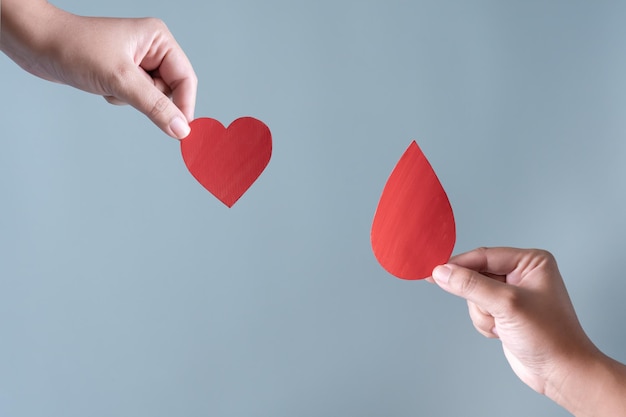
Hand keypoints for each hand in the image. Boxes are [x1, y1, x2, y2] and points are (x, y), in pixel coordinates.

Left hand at [1, 0, 196, 138]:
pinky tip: (103, 87)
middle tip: (128, 95)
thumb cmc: (73, 48)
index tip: (181, 131)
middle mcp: (151, 48)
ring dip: (133, 100)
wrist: (35, 43)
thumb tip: (180, 129)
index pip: (186, 79)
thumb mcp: (119, 80)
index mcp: (158, 39)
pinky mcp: (122, 72)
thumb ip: (154, 106)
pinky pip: (136, 96)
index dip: (185, 106)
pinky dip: (121, 98)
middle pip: (171, 89)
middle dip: (150, 99)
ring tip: (110, 85)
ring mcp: (137, 61)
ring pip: (152, 96)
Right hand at [432, 247, 625, 416]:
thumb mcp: (506, 304)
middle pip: (476, 275)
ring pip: (474, 295)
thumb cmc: (549, 335)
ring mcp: (512, 294)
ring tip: (503, 325)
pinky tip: (502, 332)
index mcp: (530, 261)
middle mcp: (521, 274)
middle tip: (488, 311)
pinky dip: (485, 323)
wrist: (560, 372)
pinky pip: (478, 310)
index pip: (484, 255)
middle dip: (478, 298)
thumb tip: (441, 272)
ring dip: (482, 314)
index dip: (458, 264)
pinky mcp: (505, 312)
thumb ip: (470, 285)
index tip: (434, 271)